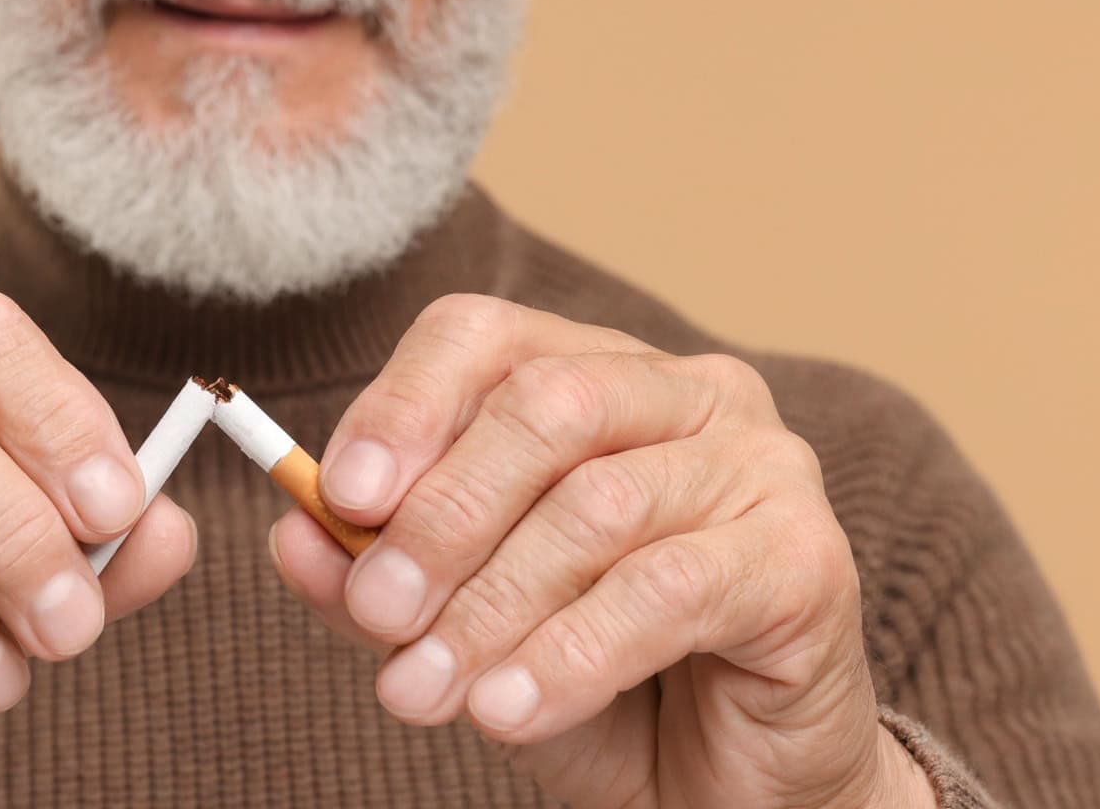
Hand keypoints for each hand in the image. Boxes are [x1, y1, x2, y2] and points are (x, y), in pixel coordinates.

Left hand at [271, 295, 932, 808]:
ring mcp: (762, 467)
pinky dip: (572, 654)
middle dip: (442, 516)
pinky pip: (670, 589)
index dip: (405, 403)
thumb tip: (291, 532)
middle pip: (545, 406)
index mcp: (599, 374)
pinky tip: (508, 711)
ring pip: (599, 505)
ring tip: (423, 691)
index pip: (486, 336)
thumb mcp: (465, 624)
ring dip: (492, 606)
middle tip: (377, 615)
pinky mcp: (807, 560)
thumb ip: (379, 573)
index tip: (338, 494)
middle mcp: (690, 393)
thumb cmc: (599, 679)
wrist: (733, 784)